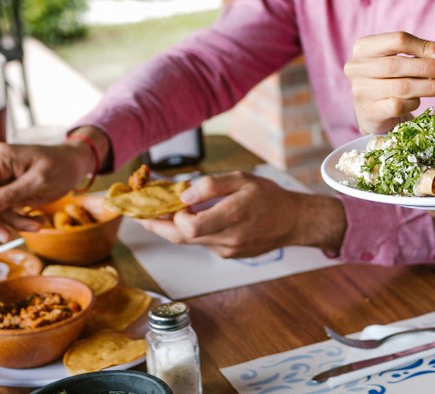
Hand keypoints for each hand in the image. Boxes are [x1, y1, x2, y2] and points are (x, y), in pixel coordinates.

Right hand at [0, 141, 89, 240]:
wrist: (75, 164)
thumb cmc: (61, 166)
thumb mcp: (39, 181)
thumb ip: (11, 194)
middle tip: (7, 237)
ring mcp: (1, 180)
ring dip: (16, 222)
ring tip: (38, 224)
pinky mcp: (8, 192)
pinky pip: (7, 211)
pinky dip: (21, 219)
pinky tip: (39, 219)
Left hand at [137, 171, 347, 257]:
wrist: (294, 221)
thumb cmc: (270, 197)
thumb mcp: (243, 179)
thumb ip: (212, 185)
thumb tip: (183, 195)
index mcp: (232, 216)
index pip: (188, 226)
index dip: (172, 215)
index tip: (170, 201)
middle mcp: (228, 238)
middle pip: (181, 238)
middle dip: (157, 226)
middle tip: (140, 214)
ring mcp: (228, 250)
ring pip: (191, 242)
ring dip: (176, 227)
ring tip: (165, 211)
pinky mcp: (229, 255)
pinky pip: (204, 243)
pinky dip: (195, 231)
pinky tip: (196, 218)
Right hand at [344, 31, 434, 134]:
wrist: (374, 113)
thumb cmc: (390, 81)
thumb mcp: (400, 61)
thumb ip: (419, 54)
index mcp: (364, 47)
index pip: (397, 40)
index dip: (424, 46)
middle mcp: (357, 67)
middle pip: (398, 64)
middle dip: (429, 68)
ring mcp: (360, 91)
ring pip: (402, 86)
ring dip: (431, 87)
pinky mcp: (369, 111)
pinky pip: (399, 105)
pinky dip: (415, 103)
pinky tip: (420, 101)